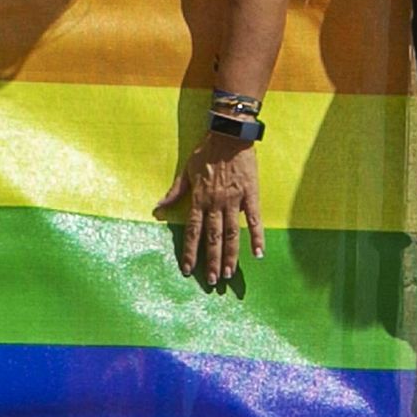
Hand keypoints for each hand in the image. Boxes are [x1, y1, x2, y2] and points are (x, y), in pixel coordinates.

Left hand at [154, 132, 265, 284]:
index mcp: (199, 199)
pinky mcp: (251, 195)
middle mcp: (215, 204)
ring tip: (230, 274)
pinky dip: (257, 237)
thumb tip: (157, 208)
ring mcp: (234, 201)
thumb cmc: (206, 151)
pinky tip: (259, 253)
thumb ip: (174, 192)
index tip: (187, 269)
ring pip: (232, 234)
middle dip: (212, 261)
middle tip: (213, 281)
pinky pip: (255, 220)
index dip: (190, 252)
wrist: (229, 135)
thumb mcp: (185, 171)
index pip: (192, 232)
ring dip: (231, 255)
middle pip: (213, 238)